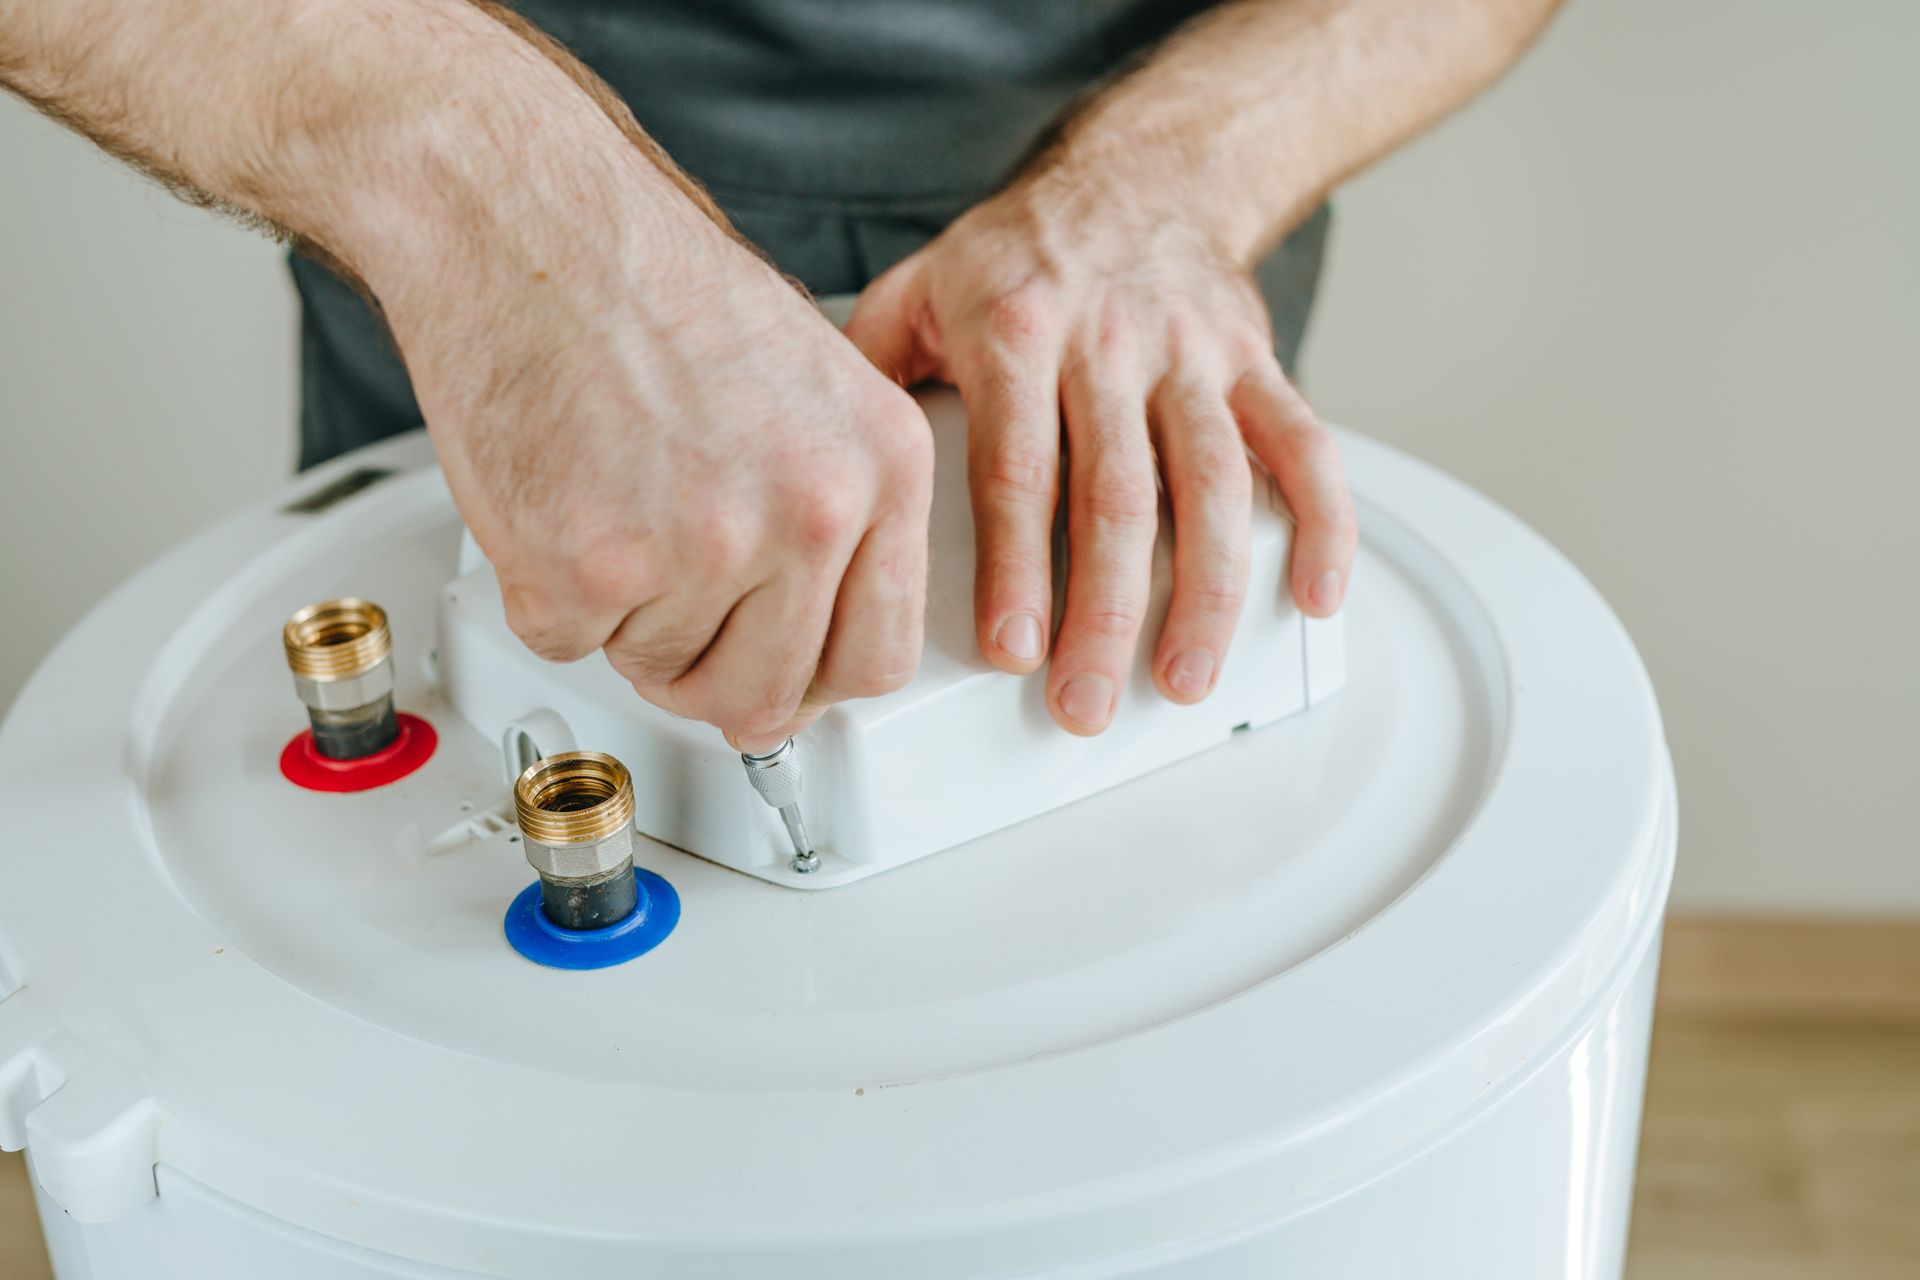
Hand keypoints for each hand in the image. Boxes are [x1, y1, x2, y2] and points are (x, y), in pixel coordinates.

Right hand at [387, 210, 933, 754]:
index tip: (781, 675)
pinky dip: (548, 596)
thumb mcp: (814, 388)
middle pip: (772, 697)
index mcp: (884, 465)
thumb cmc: (652, 286)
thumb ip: (833, 515)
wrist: (529, 222)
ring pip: (666, 675)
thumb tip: (810, 635)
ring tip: (614, 508)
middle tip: (674, 617)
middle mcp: (811, 509)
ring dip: (627, 623)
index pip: (879, 656)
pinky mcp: (588, 568)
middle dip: (714, 676)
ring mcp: (703, 546)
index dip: (814, 680)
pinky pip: (568, 644)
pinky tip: (560, 499)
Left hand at [847, 178, 1355, 735]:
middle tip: (1085, 702)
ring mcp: (1192, 354)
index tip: (1014, 651)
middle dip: (1103, 613)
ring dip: (1206, 592)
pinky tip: (1314, 593)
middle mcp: (1110, 341)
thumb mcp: (920, 288)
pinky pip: (1303, 443)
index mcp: (1016, 330)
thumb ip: (870, 375)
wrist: (1140, 174)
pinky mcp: (1254, 362)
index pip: (1018, 468)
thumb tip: (823, 474)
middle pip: (1116, 497)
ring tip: (1182, 676)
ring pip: (1213, 483)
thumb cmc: (1021, 254)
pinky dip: (1323, 521)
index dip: (1016, 568)